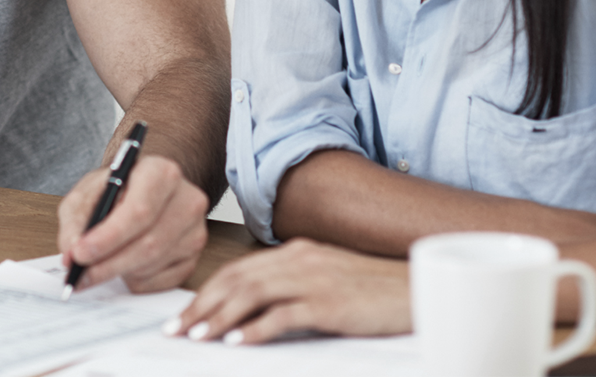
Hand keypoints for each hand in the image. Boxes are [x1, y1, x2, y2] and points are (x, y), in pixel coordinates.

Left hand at [58, 154, 207, 292]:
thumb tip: (72, 254)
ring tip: (100, 264)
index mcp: (161, 173)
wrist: (144, 191)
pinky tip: (124, 266)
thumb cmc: (117, 191)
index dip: (108, 237)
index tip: (80, 253)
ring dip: (119, 272)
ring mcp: (196, 230)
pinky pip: (161, 281)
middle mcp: (187, 199)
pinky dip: (135, 280)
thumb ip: (75, 222)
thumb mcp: (87, 195)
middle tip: (79, 274)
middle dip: (108, 264)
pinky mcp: (196, 256)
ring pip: (152, 265)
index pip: (139, 211)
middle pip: (148, 244)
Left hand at [170, 238, 409, 343]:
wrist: (418, 289)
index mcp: (298, 253)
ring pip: (252, 294)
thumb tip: (254, 310)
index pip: (239, 270)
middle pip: (237, 280)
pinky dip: (256, 329)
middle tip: (177, 329)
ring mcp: (314, 280)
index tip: (184, 314)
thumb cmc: (376, 291)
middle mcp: (301, 261)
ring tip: (198, 336)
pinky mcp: (329, 304)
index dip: (206, 292)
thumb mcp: (329, 280)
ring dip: (219, 317)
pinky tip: (239, 342)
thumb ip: (294, 286)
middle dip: (202, 306)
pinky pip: (283, 315)